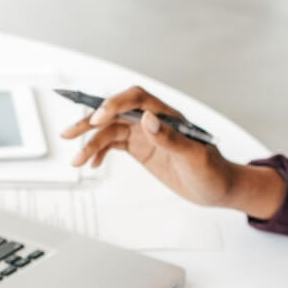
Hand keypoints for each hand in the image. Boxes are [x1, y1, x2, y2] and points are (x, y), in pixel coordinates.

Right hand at [60, 85, 249, 208]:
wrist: (218, 188)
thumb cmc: (213, 171)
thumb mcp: (195, 157)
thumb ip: (170, 138)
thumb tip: (147, 119)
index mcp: (168, 116)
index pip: (136, 99)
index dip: (115, 104)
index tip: (99, 119)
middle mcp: (153, 121)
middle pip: (116, 113)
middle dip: (91, 122)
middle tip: (69, 133)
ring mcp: (145, 135)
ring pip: (111, 131)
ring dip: (91, 143)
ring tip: (76, 159)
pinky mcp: (141, 149)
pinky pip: (115, 144)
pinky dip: (101, 152)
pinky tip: (92, 163)